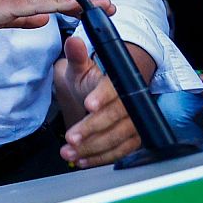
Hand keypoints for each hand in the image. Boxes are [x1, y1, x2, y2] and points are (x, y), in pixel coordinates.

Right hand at [0, 0, 113, 40]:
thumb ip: (20, 20)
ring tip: (101, 8)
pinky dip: (55, 7)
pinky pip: (33, 5)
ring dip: (77, 4)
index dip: (74, 3)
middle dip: (84, 2)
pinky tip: (70, 10)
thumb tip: (44, 20)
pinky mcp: (1, 4)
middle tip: (111, 7)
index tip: (97, 8)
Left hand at [55, 37, 140, 167]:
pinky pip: (119, 152)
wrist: (102, 97)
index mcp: (118, 83)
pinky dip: (101, 158)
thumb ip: (77, 56)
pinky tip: (82, 160)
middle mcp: (129, 105)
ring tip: (70, 151)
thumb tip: (73, 41)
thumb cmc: (90, 82)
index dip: (102, 97)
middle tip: (71, 137)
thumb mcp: (80, 68)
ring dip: (93, 147)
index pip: (113, 90)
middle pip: (114, 118)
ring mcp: (132, 124)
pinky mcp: (131, 140)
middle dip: (92, 129)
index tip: (88, 104)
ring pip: (117, 138)